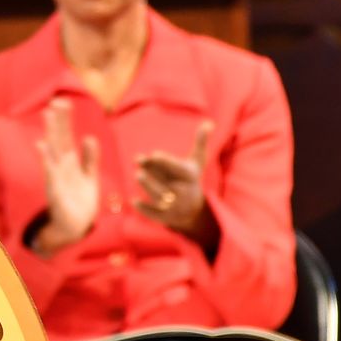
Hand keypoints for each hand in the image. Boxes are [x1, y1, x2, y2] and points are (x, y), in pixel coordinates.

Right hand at [32, 98, 99, 255]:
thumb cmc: (81, 200)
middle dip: (58, 120)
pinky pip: (50, 172)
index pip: (67, 135)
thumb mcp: (89, 176)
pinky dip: (46, 158)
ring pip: (54, 149)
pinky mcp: (55, 189)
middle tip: (56, 100)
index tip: (63, 101)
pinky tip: (42, 145)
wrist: (76, 226)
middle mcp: (61, 165)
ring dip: (51, 132)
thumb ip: (90, 157)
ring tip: (48, 115)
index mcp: (70, 161)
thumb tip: (89, 137)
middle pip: (60, 138)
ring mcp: (57, 175)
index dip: (65, 119)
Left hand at [134, 120, 214, 240]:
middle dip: (154, 173)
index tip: (154, 153)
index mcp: (190, 177)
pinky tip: (132, 201)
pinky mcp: (167, 217)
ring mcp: (177, 206)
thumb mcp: (196, 162)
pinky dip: (145, 209)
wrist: (193, 209)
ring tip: (137, 174)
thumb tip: (208, 122)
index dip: (167, 162)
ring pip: (161, 197)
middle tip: (139, 161)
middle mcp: (184, 192)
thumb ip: (200, 143)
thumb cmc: (189, 178)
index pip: (179, 169)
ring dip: (149, 187)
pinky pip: (156, 215)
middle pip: (169, 181)